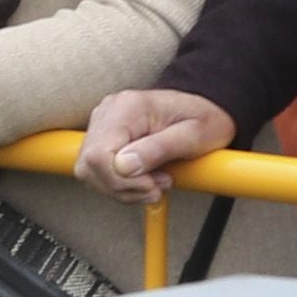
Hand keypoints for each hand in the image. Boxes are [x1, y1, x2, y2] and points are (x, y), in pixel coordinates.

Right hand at [80, 86, 234, 205]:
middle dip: (122, 187)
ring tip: (153, 185)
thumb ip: (158, 149)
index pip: (99, 153)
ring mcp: (103, 122)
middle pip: (89, 163)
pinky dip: (118, 184)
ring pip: (89, 170)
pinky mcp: (105, 135)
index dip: (119, 179)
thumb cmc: (205, 120)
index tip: (150, 185)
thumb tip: (123, 167)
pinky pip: (97, 168)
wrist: (208, 108)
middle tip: (155, 187)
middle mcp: (109, 111)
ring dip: (120, 188)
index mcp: (129, 107)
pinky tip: (142, 181)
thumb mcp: (193, 136)